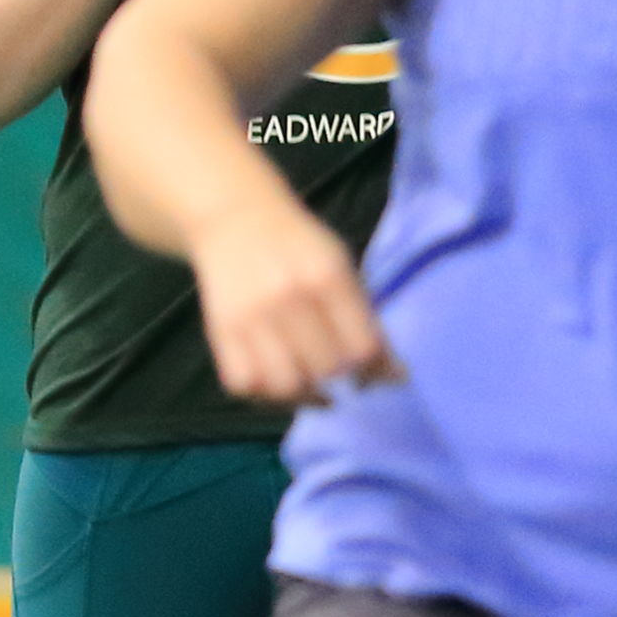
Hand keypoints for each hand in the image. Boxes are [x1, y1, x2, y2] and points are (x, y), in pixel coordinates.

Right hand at [188, 194, 397, 406]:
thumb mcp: (341, 267)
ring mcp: (251, 317)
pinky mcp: (221, 332)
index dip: (373, 369)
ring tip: (311, 385)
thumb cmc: (299, 247)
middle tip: (336, 367)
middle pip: (326, 368)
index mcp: (326, 276)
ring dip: (304, 393)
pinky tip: (278, 382)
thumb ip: (366, 319)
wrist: (235, 222)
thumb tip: (394, 377)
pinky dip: (264, 394)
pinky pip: (245, 384)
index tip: (371, 372)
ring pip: (285, 385)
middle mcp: (287, 298)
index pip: (362, 346)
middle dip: (338, 375)